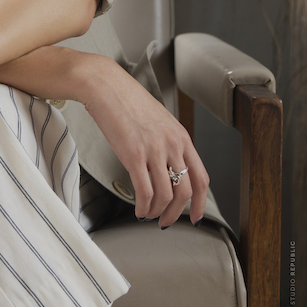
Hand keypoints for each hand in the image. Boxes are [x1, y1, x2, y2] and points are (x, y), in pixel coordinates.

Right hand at [80, 56, 208, 226]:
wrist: (105, 85)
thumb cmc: (126, 99)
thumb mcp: (158, 120)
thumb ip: (167, 143)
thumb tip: (167, 169)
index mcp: (181, 136)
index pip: (201, 178)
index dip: (200, 203)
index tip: (194, 216)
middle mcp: (172, 144)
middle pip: (185, 192)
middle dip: (175, 213)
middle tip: (165, 221)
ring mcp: (154, 149)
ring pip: (165, 196)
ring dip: (157, 212)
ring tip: (147, 214)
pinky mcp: (133, 154)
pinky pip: (144, 192)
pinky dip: (143, 207)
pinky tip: (138, 208)